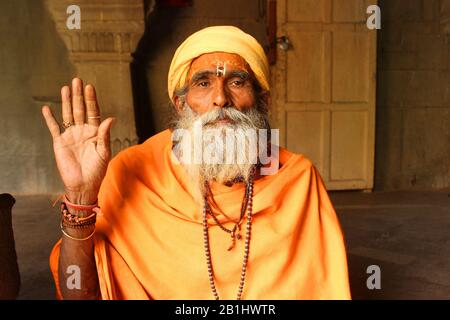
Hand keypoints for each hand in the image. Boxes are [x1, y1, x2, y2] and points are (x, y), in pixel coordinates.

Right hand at [42, 78, 113, 203]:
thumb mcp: (104, 152)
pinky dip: (50, 119)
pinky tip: (47, 109)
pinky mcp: (60, 142)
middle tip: (77, 80)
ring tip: (66, 88)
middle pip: (80, 109)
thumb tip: (110, 119)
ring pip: (68, 114)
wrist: (83, 184)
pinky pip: (54, 128)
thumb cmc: (97, 170)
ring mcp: (71, 135)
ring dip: (66, 102)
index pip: (93, 112)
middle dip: (78, 95)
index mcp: (95, 132)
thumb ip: (105, 135)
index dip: (91, 100)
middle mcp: (83, 131)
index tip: (90, 87)